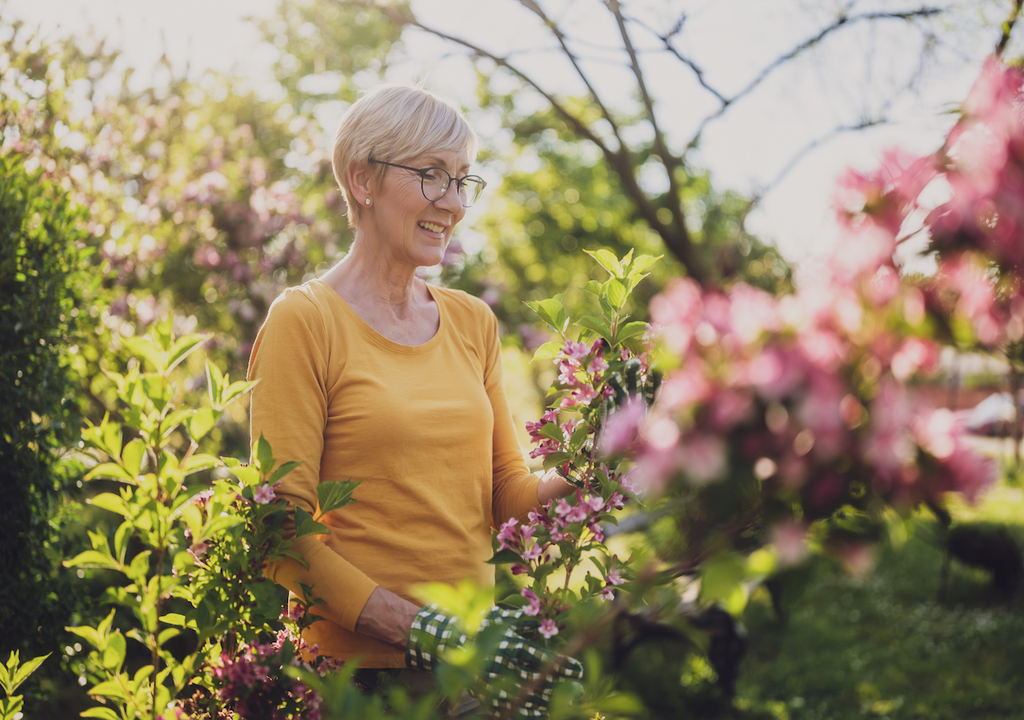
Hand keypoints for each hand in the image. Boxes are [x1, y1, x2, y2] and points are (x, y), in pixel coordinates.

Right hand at [406, 605, 583, 717]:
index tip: (577, 670)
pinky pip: (511, 708)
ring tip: (568, 702)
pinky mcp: (486, 696)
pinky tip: (543, 713)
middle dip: (560, 686)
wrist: (448, 643)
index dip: (560, 665)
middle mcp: (502, 665)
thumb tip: (547, 620)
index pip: (540, 658)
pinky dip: (528, 712)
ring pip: (527, 697)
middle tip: (579, 690)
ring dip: (549, 701)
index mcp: (507, 644)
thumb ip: (524, 620)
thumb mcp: (501, 617)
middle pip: (537, 680)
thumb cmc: (479, 626)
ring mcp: (494, 683)